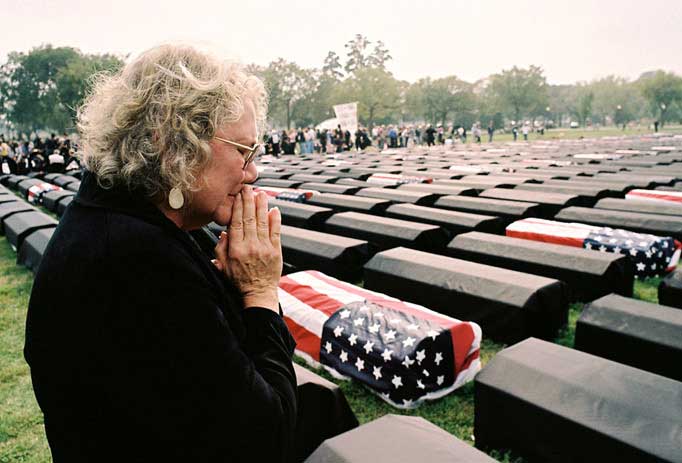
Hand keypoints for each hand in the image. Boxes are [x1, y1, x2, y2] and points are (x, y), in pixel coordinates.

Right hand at [213, 185, 281, 312]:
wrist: (258, 293)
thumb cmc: (240, 281)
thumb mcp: (223, 266)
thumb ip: (221, 249)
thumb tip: (224, 233)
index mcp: (236, 249)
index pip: (236, 223)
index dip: (237, 207)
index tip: (238, 196)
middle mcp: (250, 246)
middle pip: (249, 219)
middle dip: (249, 201)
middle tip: (248, 188)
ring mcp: (264, 248)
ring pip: (263, 222)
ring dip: (262, 206)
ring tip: (261, 193)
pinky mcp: (276, 251)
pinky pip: (276, 232)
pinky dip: (275, 220)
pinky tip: (274, 209)